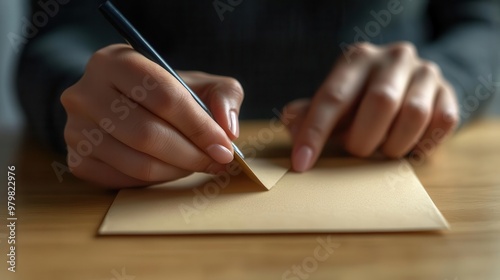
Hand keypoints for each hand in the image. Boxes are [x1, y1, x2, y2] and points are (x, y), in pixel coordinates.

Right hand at [61, 44, 243, 186]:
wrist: (122, 103)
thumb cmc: (166, 93)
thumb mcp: (199, 82)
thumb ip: (224, 96)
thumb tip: (228, 130)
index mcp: (116, 61)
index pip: (164, 97)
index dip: (200, 126)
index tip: (224, 147)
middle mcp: (86, 92)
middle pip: (147, 134)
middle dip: (190, 154)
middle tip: (215, 162)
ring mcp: (75, 127)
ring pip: (136, 162)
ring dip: (176, 171)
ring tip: (195, 165)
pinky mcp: (77, 158)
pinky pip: (123, 180)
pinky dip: (154, 181)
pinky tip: (169, 170)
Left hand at [284, 42, 459, 171]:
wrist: (408, 84)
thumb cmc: (360, 99)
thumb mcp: (332, 102)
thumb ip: (309, 114)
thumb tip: (291, 125)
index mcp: (357, 58)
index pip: (333, 97)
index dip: (315, 133)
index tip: (302, 163)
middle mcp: (393, 58)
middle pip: (381, 102)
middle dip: (363, 139)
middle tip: (356, 151)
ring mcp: (425, 73)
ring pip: (414, 115)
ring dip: (393, 144)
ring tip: (382, 148)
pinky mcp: (448, 93)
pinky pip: (440, 124)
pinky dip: (421, 144)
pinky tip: (407, 145)